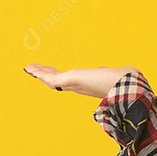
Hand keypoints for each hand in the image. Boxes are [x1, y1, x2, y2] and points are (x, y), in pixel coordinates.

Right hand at [23, 64, 138, 98]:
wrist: (127, 87)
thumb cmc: (127, 83)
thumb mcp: (115, 74)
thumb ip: (107, 73)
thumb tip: (106, 70)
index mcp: (90, 86)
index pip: (71, 82)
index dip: (61, 78)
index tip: (54, 74)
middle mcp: (80, 87)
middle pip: (58, 82)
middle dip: (47, 75)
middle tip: (36, 70)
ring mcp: (74, 85)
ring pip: (52, 80)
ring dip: (40, 73)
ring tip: (29, 68)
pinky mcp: (70, 80)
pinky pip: (51, 77)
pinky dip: (39, 72)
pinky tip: (30, 68)